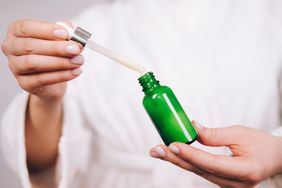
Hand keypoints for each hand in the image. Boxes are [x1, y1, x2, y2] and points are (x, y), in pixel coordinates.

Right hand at [1, 19, 83, 101]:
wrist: (53, 81)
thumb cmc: (54, 54)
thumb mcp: (61, 40)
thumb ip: (66, 33)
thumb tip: (72, 32)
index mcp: (16, 32)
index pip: (26, 27)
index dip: (46, 30)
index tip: (65, 34)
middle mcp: (11, 48)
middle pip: (30, 46)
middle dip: (56, 48)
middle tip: (76, 49)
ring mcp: (15, 67)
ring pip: (33, 63)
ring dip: (60, 62)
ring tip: (78, 61)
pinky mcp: (24, 83)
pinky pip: (42, 79)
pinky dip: (61, 75)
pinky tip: (75, 71)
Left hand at [150, 121, 281, 187]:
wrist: (275, 158)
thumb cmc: (262, 145)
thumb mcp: (241, 133)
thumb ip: (216, 135)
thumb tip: (192, 129)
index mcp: (245, 171)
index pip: (212, 163)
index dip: (191, 154)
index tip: (173, 144)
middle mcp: (235, 183)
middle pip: (199, 170)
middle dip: (175, 159)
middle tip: (156, 150)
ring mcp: (228, 186)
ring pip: (197, 172)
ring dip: (177, 160)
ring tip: (159, 151)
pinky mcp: (222, 181)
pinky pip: (201, 171)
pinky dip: (186, 161)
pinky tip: (173, 154)